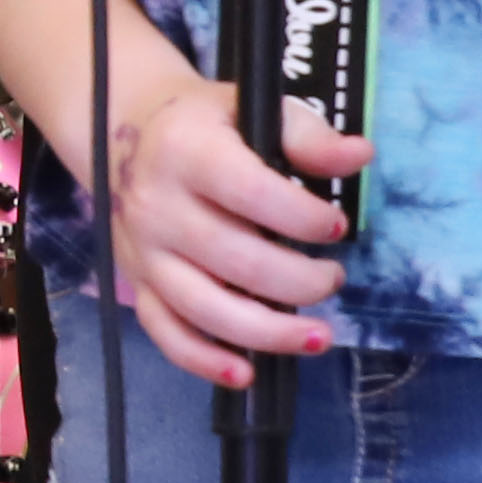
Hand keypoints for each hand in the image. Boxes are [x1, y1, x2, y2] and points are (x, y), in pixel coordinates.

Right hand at [101, 76, 371, 391]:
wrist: (120, 132)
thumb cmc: (204, 123)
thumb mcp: (254, 109)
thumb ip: (308, 136)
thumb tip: (361, 156)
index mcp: (187, 151)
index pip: (252, 193)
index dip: (304, 217)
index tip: (337, 226)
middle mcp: (157, 206)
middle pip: (233, 259)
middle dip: (299, 280)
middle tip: (333, 278)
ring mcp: (143, 252)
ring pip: (203, 307)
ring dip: (267, 332)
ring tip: (319, 336)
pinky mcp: (138, 284)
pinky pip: (166, 333)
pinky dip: (205, 361)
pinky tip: (248, 374)